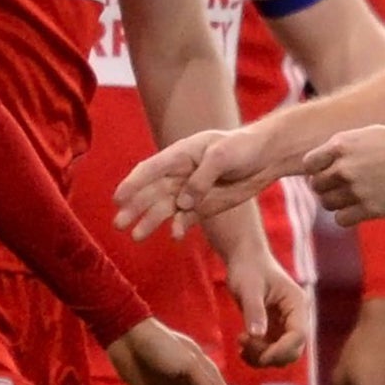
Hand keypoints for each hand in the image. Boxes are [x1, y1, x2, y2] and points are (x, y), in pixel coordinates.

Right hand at [114, 125, 278, 239]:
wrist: (267, 157)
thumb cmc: (243, 147)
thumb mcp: (222, 156)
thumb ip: (201, 178)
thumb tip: (182, 203)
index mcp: (181, 155)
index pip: (150, 169)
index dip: (133, 183)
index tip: (118, 198)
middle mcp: (180, 173)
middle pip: (152, 192)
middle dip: (134, 207)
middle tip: (118, 224)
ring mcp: (191, 191)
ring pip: (164, 208)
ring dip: (150, 221)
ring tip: (136, 236)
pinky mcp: (203, 206)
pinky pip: (186, 219)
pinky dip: (179, 227)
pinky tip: (176, 236)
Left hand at [221, 247, 308, 366]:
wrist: (245, 259)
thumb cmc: (248, 268)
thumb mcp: (249, 287)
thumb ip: (254, 311)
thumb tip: (257, 335)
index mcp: (297, 304)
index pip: (299, 335)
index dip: (281, 350)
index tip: (260, 355)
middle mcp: (296, 317)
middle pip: (293, 350)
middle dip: (269, 354)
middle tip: (243, 342)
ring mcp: (286, 325)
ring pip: (282, 355)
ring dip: (261, 356)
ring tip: (240, 341)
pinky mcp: (275, 330)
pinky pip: (271, 351)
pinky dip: (257, 355)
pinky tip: (242, 348)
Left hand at [305, 124, 384, 224]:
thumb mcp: (366, 134)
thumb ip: (341, 148)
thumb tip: (320, 165)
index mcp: (341, 145)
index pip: (309, 164)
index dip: (316, 170)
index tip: (328, 172)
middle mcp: (345, 167)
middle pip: (316, 186)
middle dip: (326, 187)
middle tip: (342, 187)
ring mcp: (357, 189)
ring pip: (327, 204)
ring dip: (336, 202)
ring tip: (354, 197)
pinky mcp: (371, 208)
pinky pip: (341, 219)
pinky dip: (347, 216)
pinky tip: (360, 208)